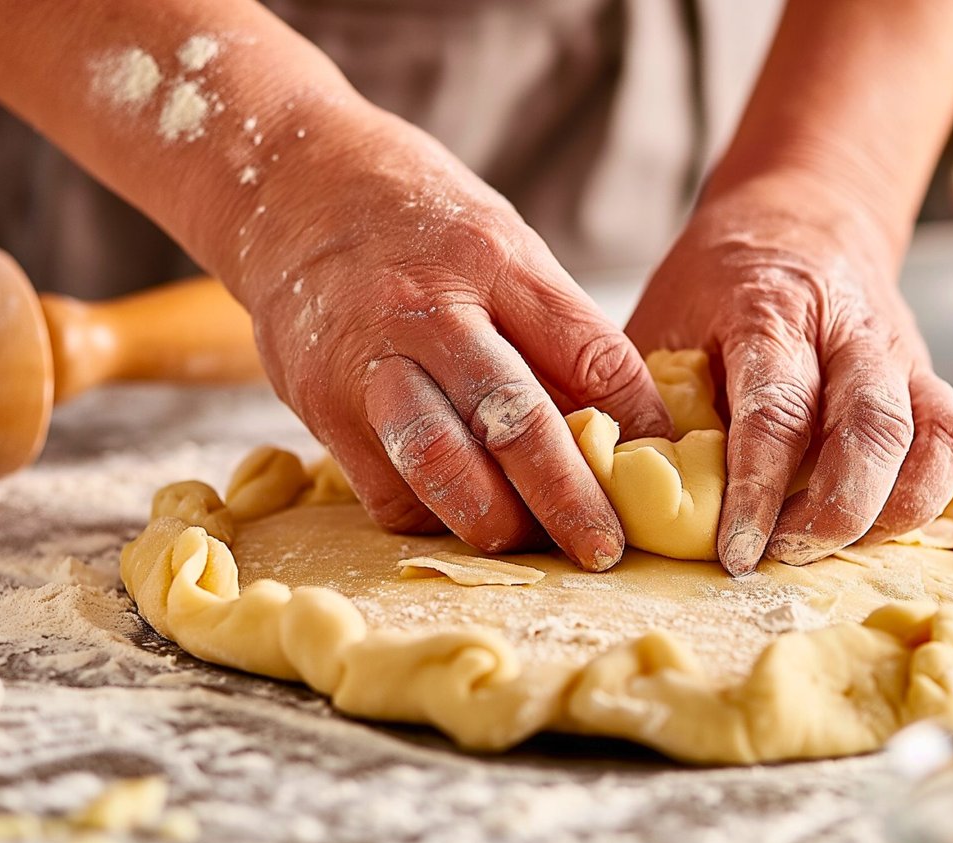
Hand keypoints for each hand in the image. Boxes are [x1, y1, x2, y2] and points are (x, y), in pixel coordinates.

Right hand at [236, 113, 670, 570]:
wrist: (288, 186)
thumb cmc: (418, 220)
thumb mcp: (503, 244)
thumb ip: (556, 331)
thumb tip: (624, 429)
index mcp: (492, 258)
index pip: (589, 353)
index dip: (638, 421)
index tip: (664, 466)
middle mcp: (425, 310)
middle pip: (515, 420)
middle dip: (571, 498)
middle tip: (606, 547)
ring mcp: (364, 362)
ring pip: (441, 467)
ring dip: (499, 523)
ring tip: (536, 543)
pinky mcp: (318, 406)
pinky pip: (388, 492)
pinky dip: (436, 516)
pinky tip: (464, 513)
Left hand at [626, 170, 952, 574]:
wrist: (797, 216)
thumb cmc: (716, 283)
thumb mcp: (665, 323)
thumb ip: (650, 401)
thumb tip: (630, 495)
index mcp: (769, 310)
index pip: (776, 411)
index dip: (758, 492)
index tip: (735, 550)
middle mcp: (848, 328)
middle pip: (869, 428)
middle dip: (834, 512)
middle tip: (784, 555)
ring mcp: (898, 351)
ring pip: (930, 436)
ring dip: (888, 511)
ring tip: (829, 547)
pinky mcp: (926, 374)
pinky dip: (928, 493)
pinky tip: (878, 525)